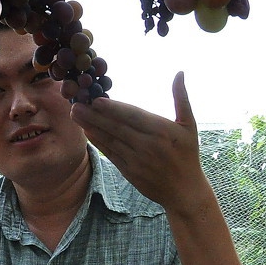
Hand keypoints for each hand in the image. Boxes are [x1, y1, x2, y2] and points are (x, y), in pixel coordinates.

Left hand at [70, 72, 207, 210]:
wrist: (184, 191)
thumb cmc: (187, 154)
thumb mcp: (189, 125)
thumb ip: (181, 98)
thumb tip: (180, 73)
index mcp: (162, 131)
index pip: (133, 116)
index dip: (114, 108)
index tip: (96, 99)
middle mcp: (148, 145)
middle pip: (117, 127)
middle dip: (94, 115)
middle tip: (76, 103)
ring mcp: (137, 160)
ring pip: (110, 140)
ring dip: (91, 127)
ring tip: (76, 114)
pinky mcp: (129, 172)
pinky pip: (110, 153)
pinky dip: (98, 142)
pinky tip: (87, 131)